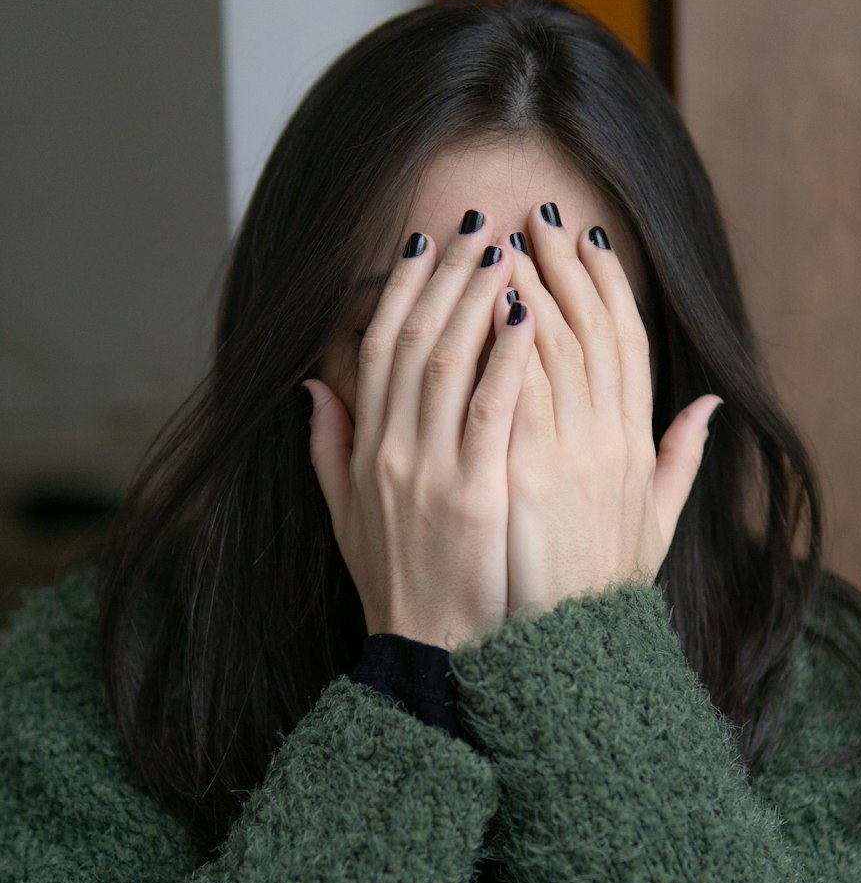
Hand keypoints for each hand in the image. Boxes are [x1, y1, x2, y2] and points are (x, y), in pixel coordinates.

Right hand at [303, 213, 535, 649]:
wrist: (430, 655)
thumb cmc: (399, 586)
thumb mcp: (347, 518)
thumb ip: (328, 450)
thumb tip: (313, 388)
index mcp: (366, 451)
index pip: (376, 351)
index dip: (400, 293)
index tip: (424, 247)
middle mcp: (390, 451)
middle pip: (412, 341)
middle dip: (445, 276)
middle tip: (480, 227)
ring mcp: (428, 471)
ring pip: (446, 362)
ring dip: (474, 298)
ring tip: (505, 250)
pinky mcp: (472, 494)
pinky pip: (489, 410)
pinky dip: (504, 357)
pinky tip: (525, 314)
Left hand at [504, 203, 721, 617]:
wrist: (566, 653)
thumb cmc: (601, 592)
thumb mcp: (654, 527)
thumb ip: (681, 463)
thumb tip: (710, 409)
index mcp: (635, 448)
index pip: (628, 346)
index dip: (609, 288)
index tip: (589, 243)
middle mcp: (609, 444)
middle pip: (590, 331)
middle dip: (564, 267)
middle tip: (540, 214)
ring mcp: (565, 459)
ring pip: (551, 348)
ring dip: (527, 286)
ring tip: (504, 238)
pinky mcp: (520, 478)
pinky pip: (510, 391)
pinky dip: (500, 341)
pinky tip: (483, 298)